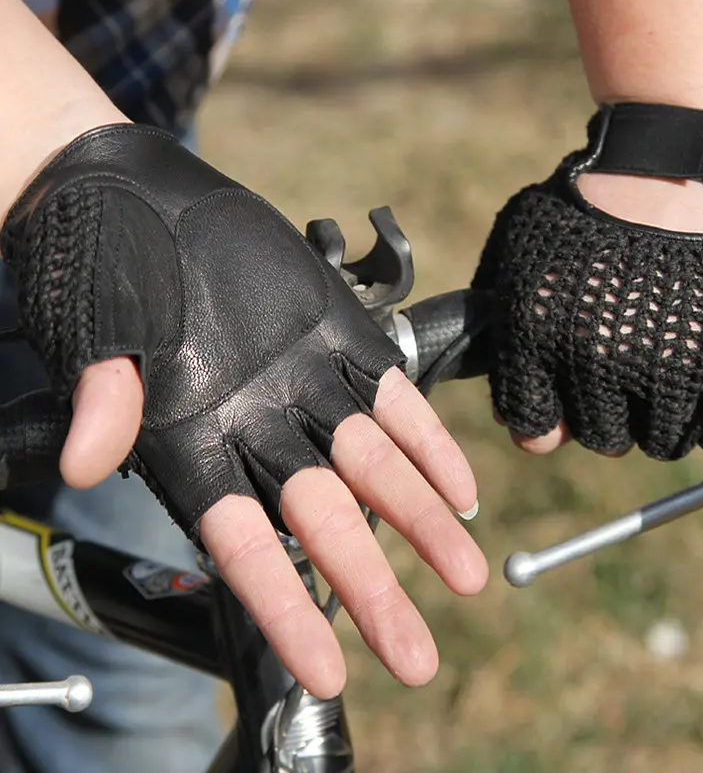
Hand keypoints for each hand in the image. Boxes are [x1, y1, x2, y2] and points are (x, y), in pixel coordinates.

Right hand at [0, 125, 487, 697]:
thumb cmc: (95, 259)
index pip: (242, 545)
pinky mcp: (334, 332)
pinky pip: (391, 396)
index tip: (325, 668)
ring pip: (372, 466)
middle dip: (373, 588)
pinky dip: (427, 440)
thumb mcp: (94, 324)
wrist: (129, 190)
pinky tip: (459, 487)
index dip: (284, 608)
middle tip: (420, 656)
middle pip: (325, 523)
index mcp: (192, 439)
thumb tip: (83, 458)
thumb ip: (104, 394)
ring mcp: (302, 381)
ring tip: (463, 574)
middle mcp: (255, 423)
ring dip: (420, 521)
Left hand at [473, 103, 702, 460]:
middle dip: (600, 416)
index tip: (555, 409)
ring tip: (656, 379)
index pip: (533, 430)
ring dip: (655, 420)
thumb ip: (506, 336)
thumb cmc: (584, 205)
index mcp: (539, 338)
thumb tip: (509, 409)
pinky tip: (698, 389)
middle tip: (612, 383)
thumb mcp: (518, 257)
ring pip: (660, 442)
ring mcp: (670, 366)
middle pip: (600, 438)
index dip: (543, 423)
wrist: (672, 153)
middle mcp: (600, 363)